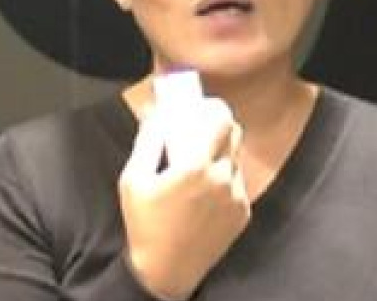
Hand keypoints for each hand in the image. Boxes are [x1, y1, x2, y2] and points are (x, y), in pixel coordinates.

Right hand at [118, 97, 249, 299]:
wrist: (166, 270)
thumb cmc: (144, 223)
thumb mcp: (133, 179)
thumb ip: (148, 140)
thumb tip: (159, 111)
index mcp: (194, 166)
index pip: (220, 118)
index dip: (212, 106)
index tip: (201, 106)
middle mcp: (222, 177)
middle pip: (234, 131)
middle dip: (218, 125)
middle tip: (199, 129)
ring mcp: (236, 195)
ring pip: (236, 156)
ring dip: (220, 151)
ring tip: (197, 164)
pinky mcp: (243, 211)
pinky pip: (238, 181)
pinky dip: (224, 177)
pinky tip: (204, 191)